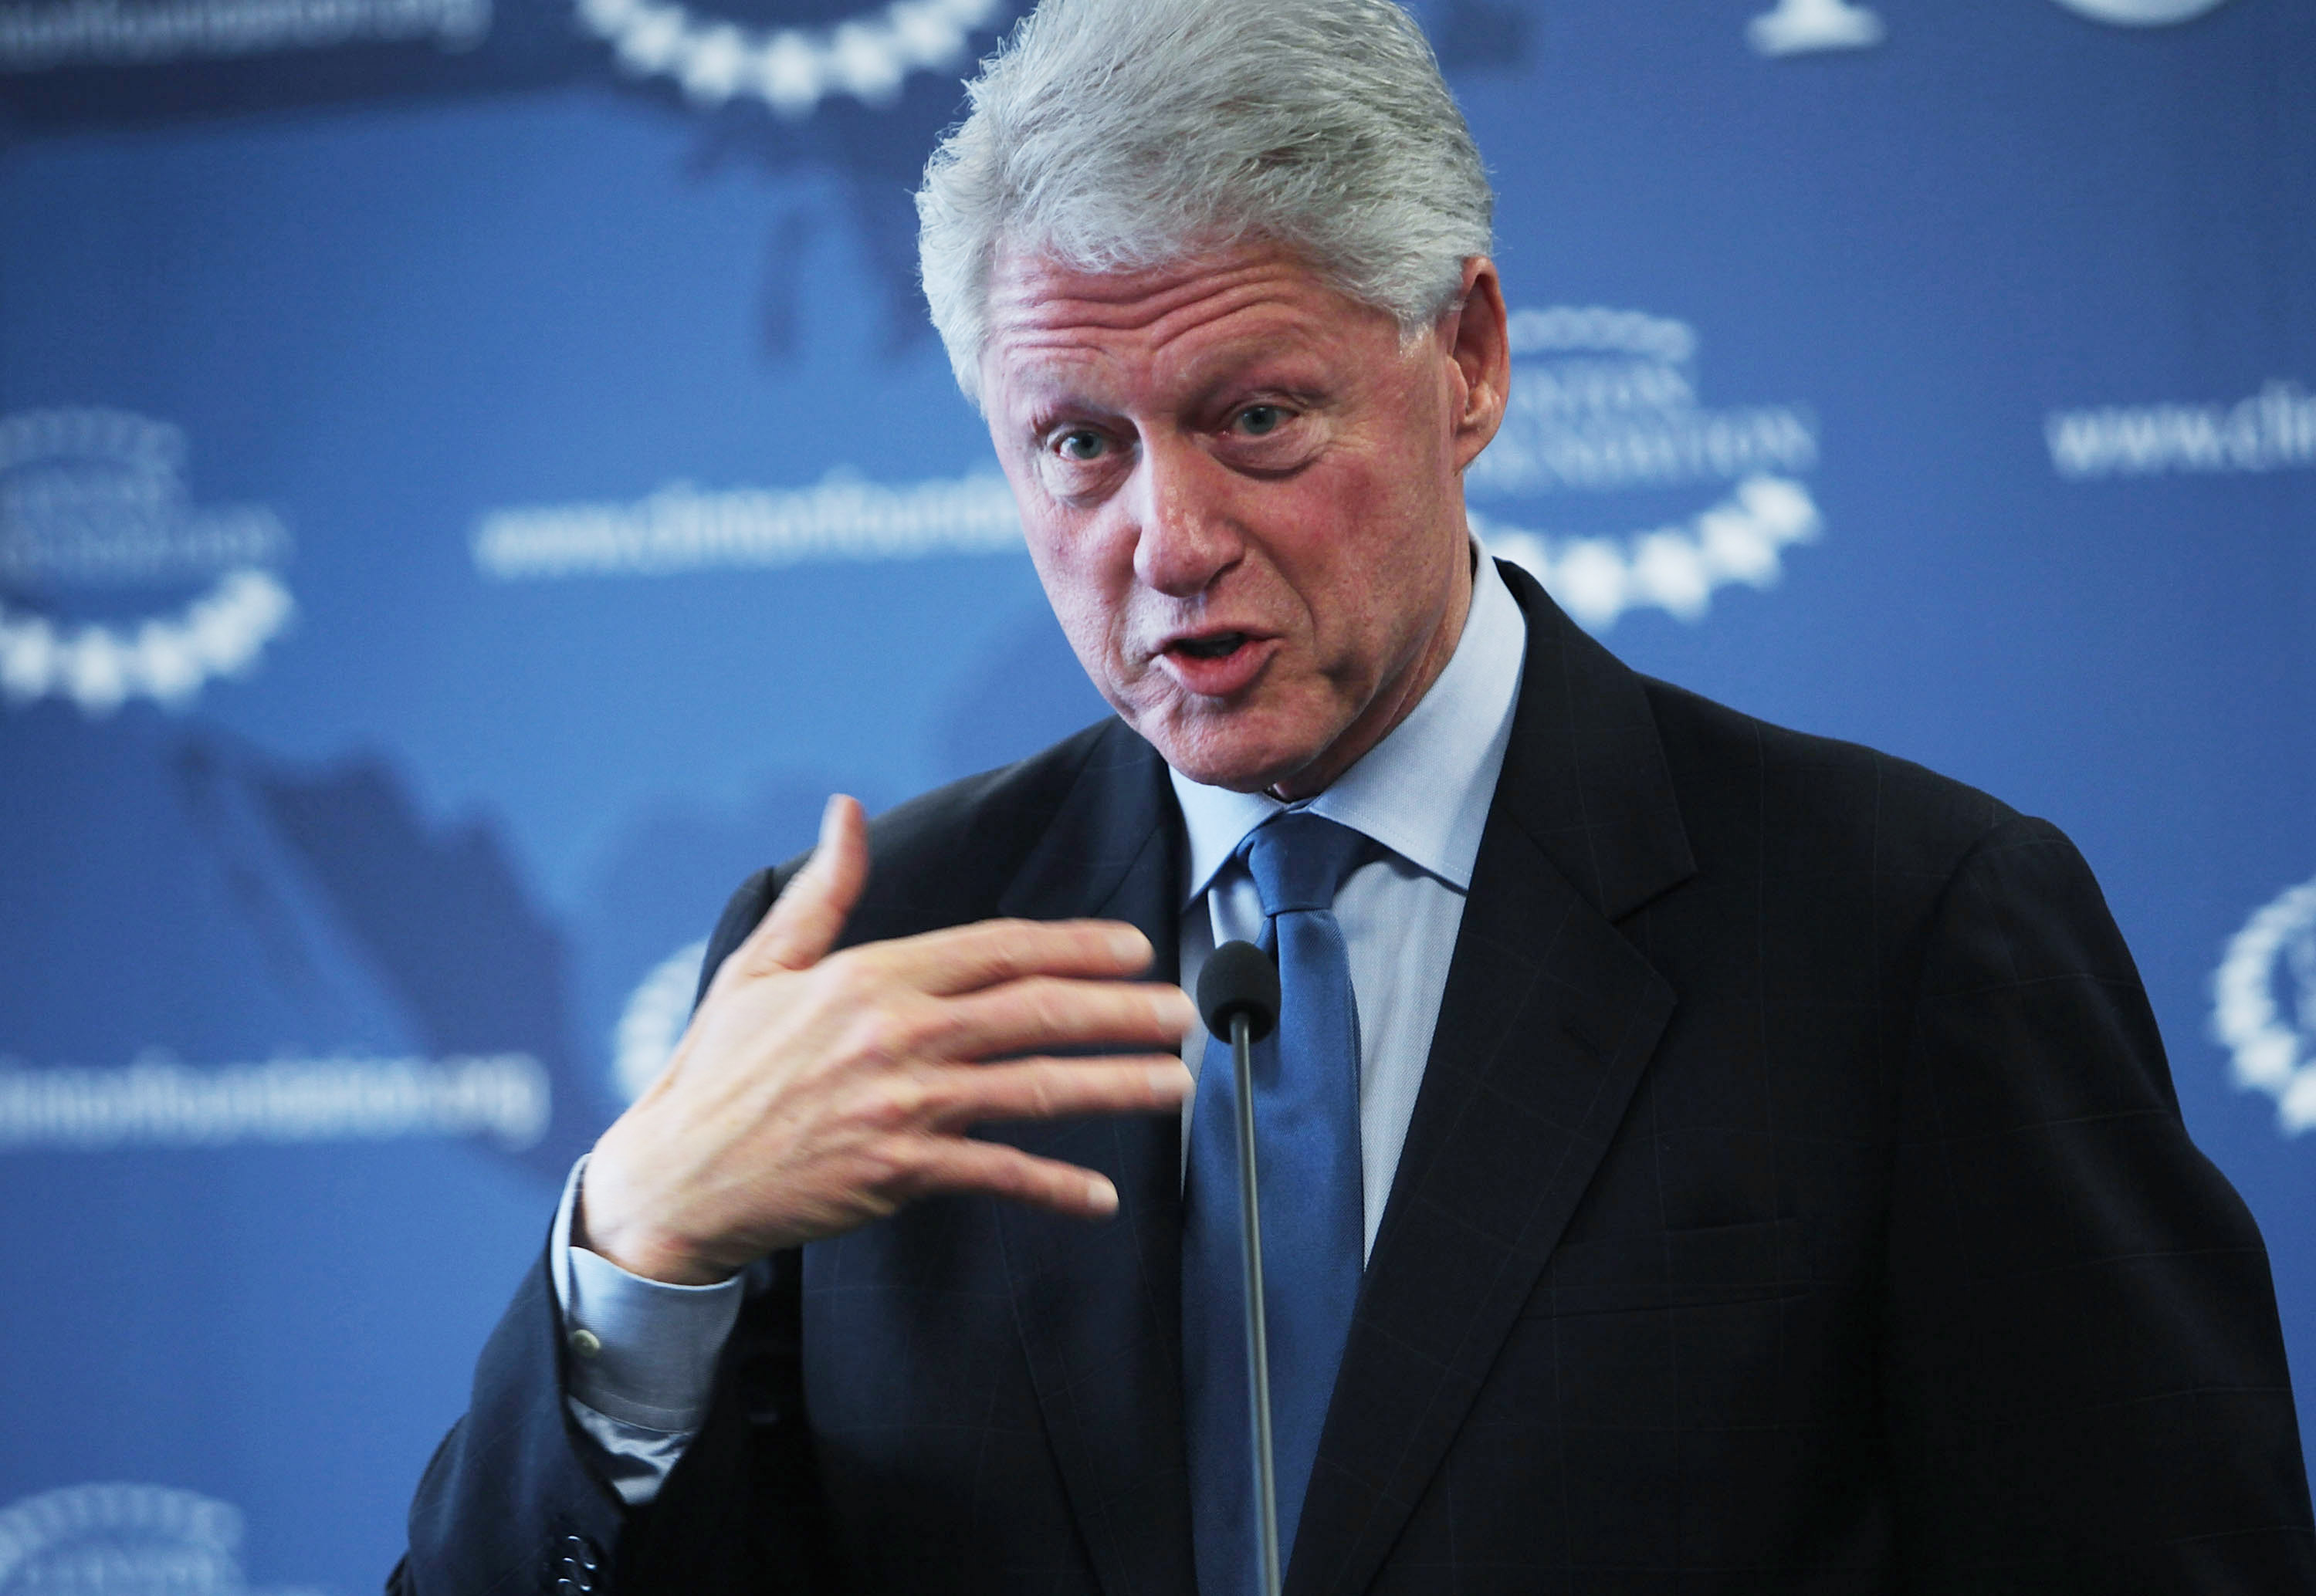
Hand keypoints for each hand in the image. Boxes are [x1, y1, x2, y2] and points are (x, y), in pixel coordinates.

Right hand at [579, 794, 1197, 1284]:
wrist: (676, 1175)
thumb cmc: (720, 1068)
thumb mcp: (764, 963)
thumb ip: (825, 890)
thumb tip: (846, 810)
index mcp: (872, 977)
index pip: (997, 949)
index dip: (1074, 945)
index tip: (1133, 947)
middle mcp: (896, 1035)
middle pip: (1035, 1011)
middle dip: (1121, 1009)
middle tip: (1185, 1011)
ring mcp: (902, 1106)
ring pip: (1032, 1088)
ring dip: (1114, 1085)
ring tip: (1174, 1083)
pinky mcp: (898, 1172)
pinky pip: (995, 1175)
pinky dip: (1052, 1187)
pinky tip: (1101, 1198)